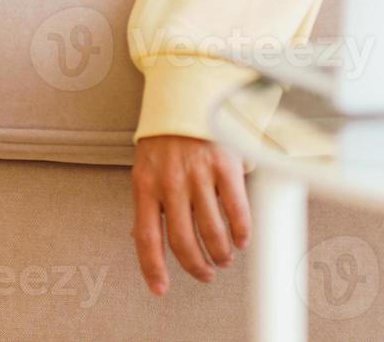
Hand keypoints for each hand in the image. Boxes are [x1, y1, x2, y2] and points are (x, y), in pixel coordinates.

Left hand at [131, 135, 250, 295]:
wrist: (186, 95)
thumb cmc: (165, 137)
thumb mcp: (145, 168)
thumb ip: (147, 203)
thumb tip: (141, 240)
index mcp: (145, 185)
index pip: (146, 238)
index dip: (153, 268)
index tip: (161, 289)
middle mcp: (170, 182)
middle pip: (183, 241)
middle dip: (196, 266)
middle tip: (206, 274)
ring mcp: (198, 173)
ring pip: (212, 231)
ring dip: (220, 253)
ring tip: (224, 258)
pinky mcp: (224, 165)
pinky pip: (236, 209)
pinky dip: (241, 232)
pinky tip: (242, 239)